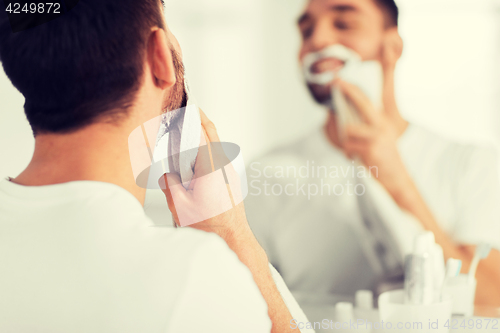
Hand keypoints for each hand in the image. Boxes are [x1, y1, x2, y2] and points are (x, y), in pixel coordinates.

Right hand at [159, 109, 251, 242]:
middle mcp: (223, 164)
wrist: (232, 237)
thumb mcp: (180, 206)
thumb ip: (169, 185)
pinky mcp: (230, 178)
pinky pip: (218, 156)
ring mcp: (229, 171)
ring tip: (185, 134)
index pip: (201, 131)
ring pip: (215, 144)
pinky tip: (194, 158)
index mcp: (210, 166)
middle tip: (185, 111)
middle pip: (211, 132)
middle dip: (198, 119)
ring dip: (202, 135)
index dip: (192, 116)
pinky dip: (206, 150)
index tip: (184, 105)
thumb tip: (166, 175)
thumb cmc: (210, 225)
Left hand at [338, 79, 411, 194]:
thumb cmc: (383, 160)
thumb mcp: (378, 140)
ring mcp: (378, 136)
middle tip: (336, 82)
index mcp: (382, 122)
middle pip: (362, 103)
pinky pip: (349, 146)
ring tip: (351, 151)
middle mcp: (382, 125)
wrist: (397, 179)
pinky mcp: (371, 148)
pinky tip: (355, 159)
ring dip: (344, 141)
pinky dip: (348, 154)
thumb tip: (339, 121)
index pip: (366, 100)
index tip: (339, 80)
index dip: (352, 89)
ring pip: (349, 129)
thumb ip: (363, 129)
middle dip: (348, 91)